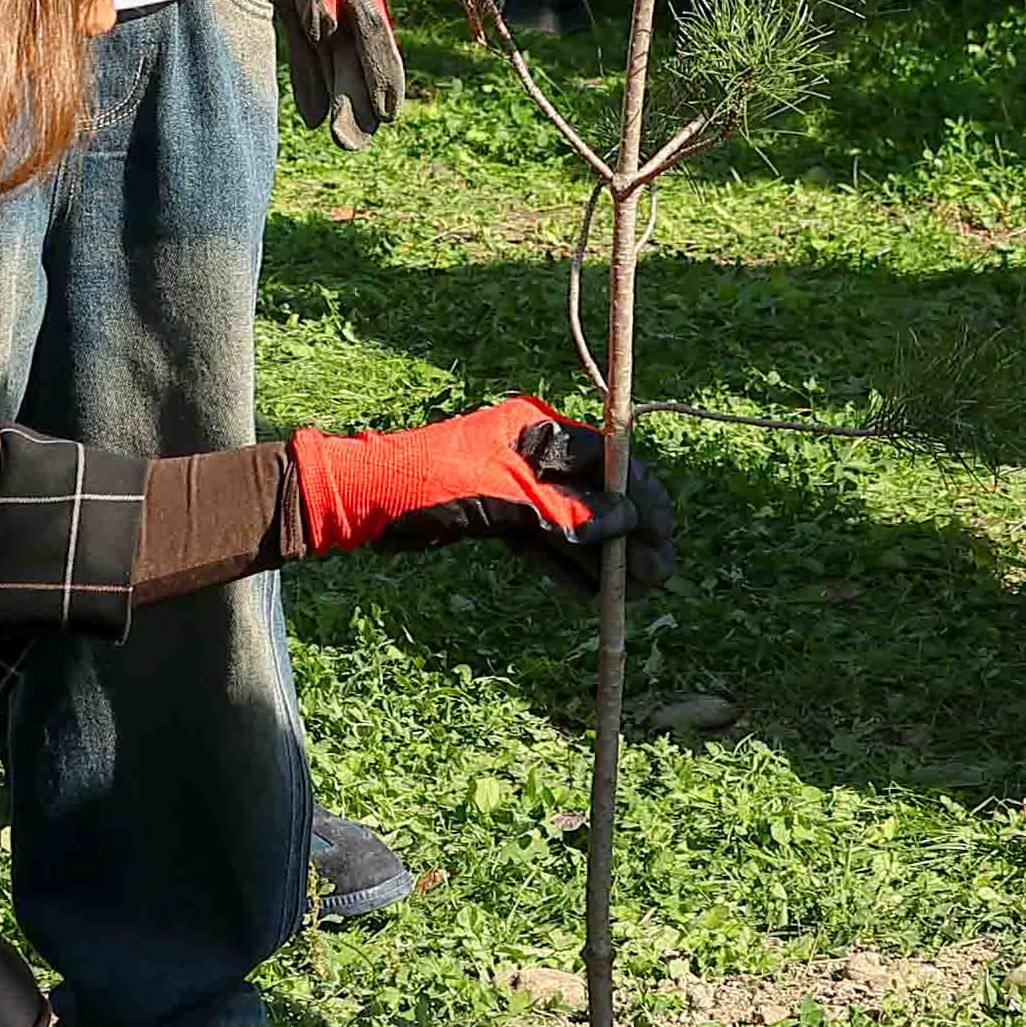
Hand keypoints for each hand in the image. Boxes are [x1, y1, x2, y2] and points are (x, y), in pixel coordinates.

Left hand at [282, 404, 665, 589]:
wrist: (361, 501)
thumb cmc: (423, 484)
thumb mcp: (499, 499)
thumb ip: (563, 512)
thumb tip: (624, 523)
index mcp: (538, 431)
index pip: (610, 460)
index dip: (642, 496)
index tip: (664, 534)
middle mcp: (534, 455)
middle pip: (599, 494)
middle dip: (629, 534)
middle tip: (658, 575)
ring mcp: (518, 488)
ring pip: (575, 523)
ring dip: (604, 558)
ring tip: (632, 594)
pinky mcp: (500, 517)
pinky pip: (547, 542)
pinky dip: (568, 566)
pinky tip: (593, 595)